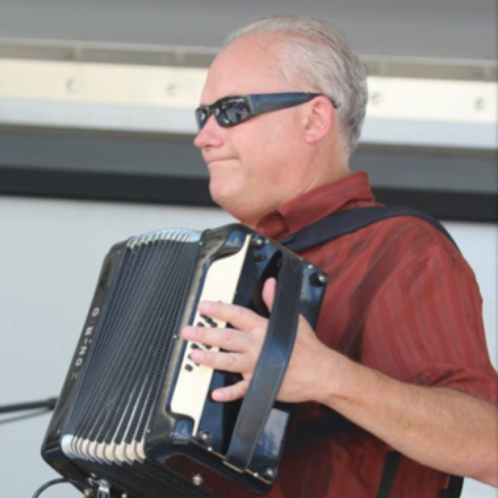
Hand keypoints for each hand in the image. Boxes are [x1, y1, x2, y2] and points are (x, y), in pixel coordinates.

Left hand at [181, 278, 333, 402]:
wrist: (320, 372)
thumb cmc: (307, 345)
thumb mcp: (291, 318)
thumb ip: (274, 302)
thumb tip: (269, 284)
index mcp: (263, 328)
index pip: (237, 314)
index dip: (218, 309)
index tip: (203, 306)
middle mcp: (257, 345)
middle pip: (227, 337)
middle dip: (205, 333)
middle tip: (188, 331)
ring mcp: (257, 365)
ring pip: (229, 361)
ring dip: (210, 358)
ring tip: (195, 354)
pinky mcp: (260, 383)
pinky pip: (241, 390)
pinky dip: (228, 393)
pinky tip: (215, 393)